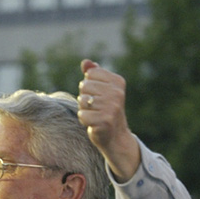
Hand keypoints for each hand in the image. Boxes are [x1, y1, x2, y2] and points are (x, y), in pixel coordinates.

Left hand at [77, 60, 139, 180]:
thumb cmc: (105, 109)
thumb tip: (85, 62)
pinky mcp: (105, 121)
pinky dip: (84, 120)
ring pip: (82, 100)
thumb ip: (94, 74)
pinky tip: (93, 123)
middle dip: (85, 97)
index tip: (98, 95)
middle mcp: (117, 93)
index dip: (89, 85)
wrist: (115, 136)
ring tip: (95, 114)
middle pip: (84, 86)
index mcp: (118, 82)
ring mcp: (112, 107)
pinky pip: (82, 114)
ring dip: (84, 109)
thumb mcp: (101, 89)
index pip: (90, 74)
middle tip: (96, 107)